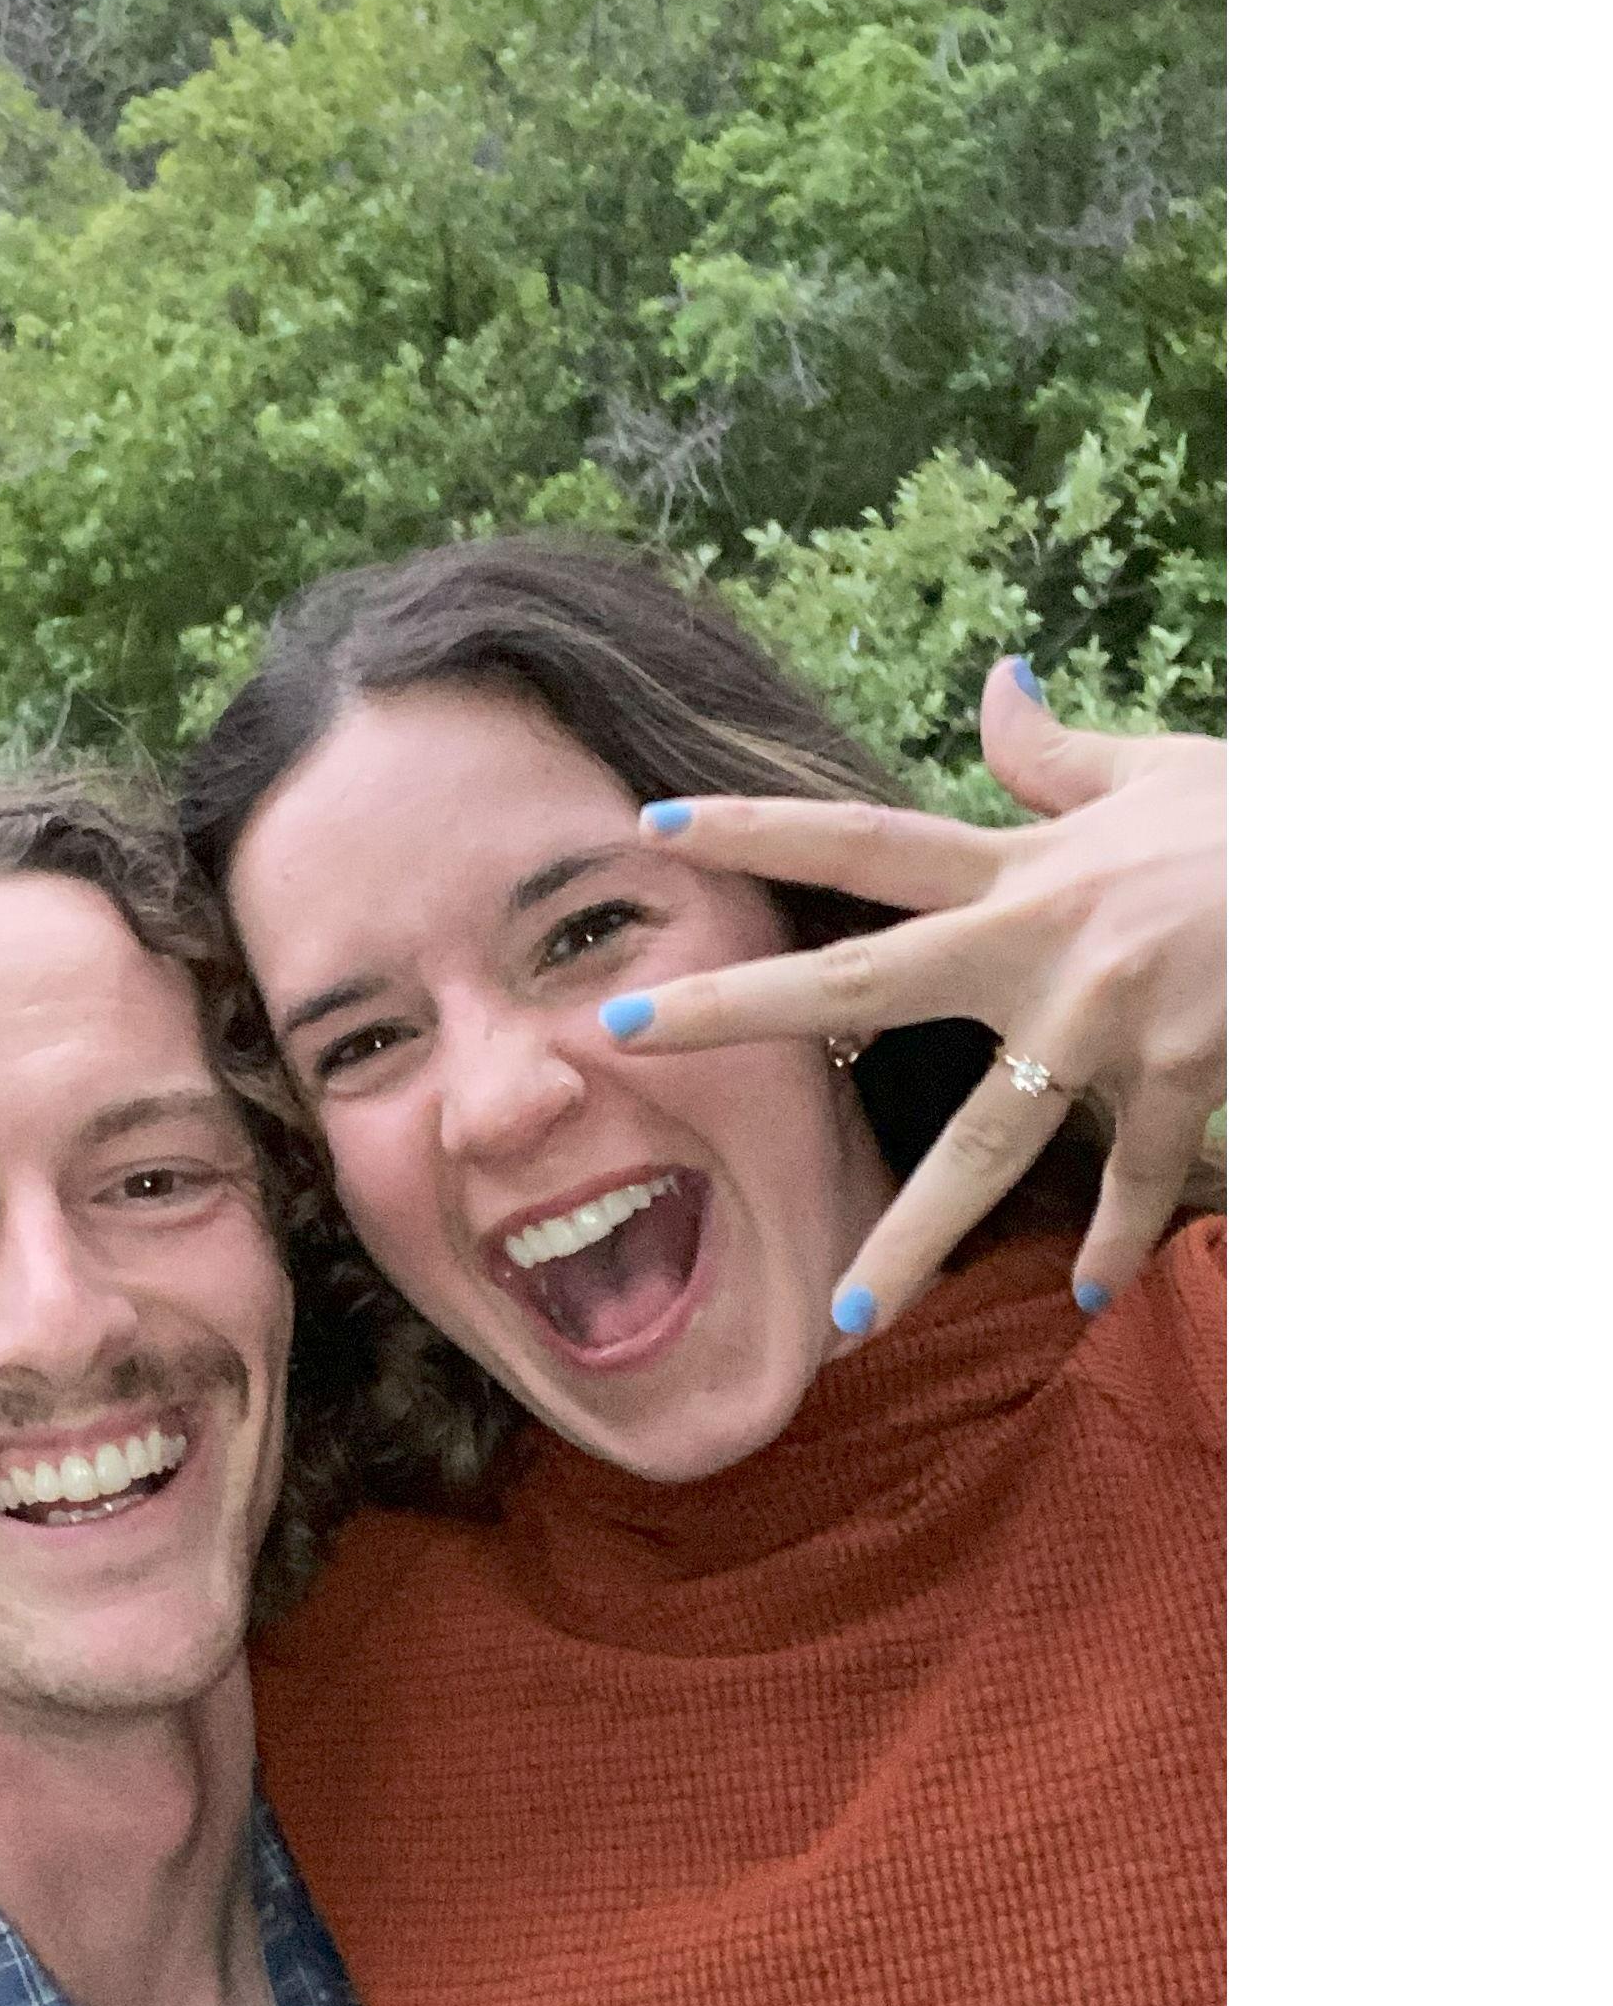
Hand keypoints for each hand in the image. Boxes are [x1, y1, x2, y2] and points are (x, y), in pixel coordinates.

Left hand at [615, 659, 1222, 1334]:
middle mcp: (1038, 949)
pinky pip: (1133, 1180)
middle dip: (733, 1010)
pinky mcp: (1183, 1081)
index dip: (759, 826)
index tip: (652, 823)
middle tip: (620, 1040)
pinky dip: (1116, 1238)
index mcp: (1022, 871)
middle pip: (857, 984)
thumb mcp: (1161, 769)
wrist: (1386, 863)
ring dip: (916, 1237)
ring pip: (986, 1145)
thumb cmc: (1272, 817)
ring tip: (845, 1318)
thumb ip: (1058, 756)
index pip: (862, 840)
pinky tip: (1090, 1298)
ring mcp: (1104, 1026)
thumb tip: (997, 686)